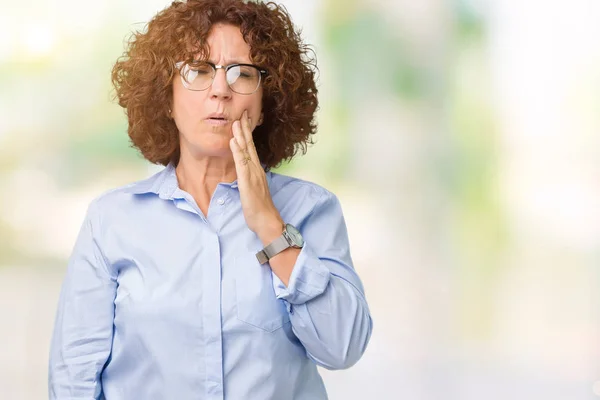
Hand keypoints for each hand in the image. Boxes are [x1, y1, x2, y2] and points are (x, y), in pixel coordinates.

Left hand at [229, 110, 282, 241]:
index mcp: (257, 170)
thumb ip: (250, 178)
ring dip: (241, 135)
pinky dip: (238, 151)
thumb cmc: (260, 208)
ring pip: (246, 151)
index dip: (247, 134)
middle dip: (245, 128)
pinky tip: (234, 141)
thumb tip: (244, 171)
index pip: (251, 148)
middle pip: (250, 145)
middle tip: (242, 112)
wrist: (267, 220)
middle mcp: (256, 169)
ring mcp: (253, 174)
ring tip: (236, 121)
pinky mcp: (248, 181)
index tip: (244, 120)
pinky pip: (242, 163)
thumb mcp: (253, 189)